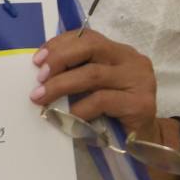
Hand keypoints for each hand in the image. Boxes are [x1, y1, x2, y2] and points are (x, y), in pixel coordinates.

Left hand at [31, 28, 179, 179]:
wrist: (142, 141)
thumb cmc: (112, 113)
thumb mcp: (92, 88)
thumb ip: (76, 74)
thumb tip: (40, 72)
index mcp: (119, 52)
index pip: (87, 37)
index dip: (60, 45)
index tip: (37, 60)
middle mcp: (131, 60)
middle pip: (91, 47)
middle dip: (59, 59)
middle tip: (39, 77)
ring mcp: (140, 80)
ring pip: (93, 74)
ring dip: (61, 85)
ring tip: (41, 97)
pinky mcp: (141, 103)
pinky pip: (102, 100)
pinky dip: (79, 108)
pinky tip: (66, 116)